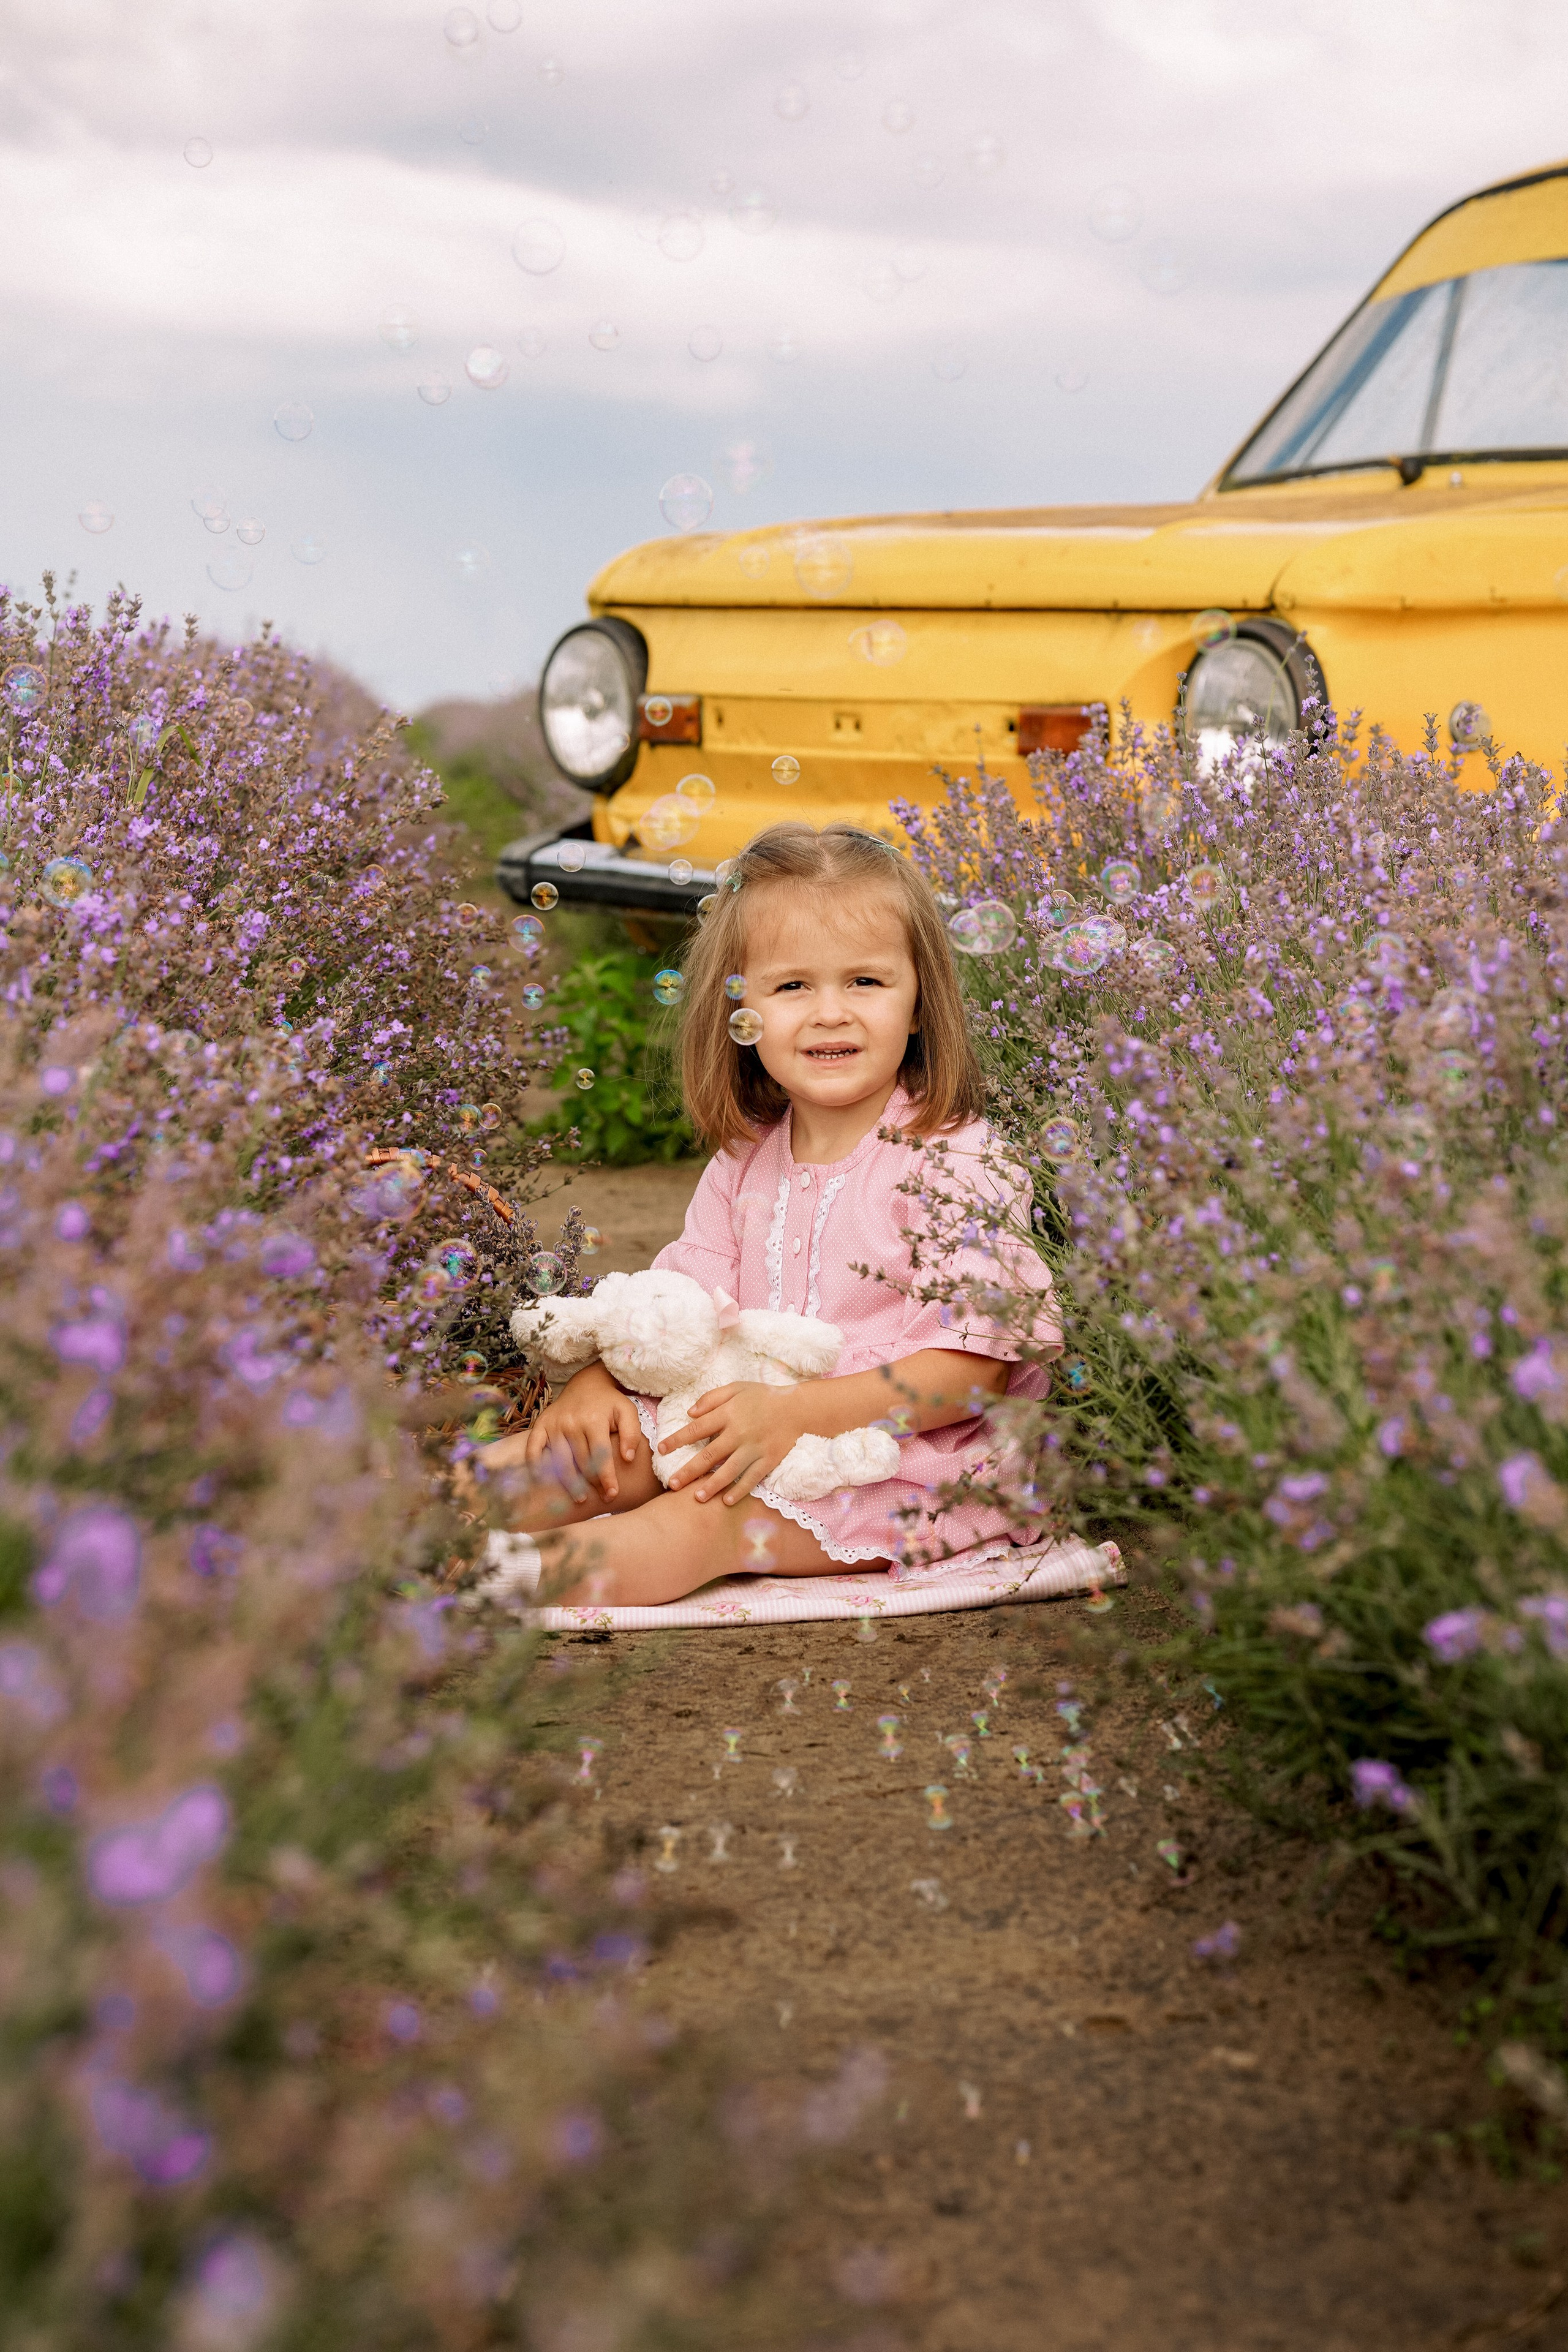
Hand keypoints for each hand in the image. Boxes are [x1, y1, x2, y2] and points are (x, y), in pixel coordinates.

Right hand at [481, 1362, 641, 1501]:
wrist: (587, 1384)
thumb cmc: (610, 1403)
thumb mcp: (627, 1411)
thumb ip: (631, 1433)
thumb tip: (628, 1458)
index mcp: (593, 1420)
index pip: (601, 1456)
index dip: (607, 1478)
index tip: (612, 1494)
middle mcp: (571, 1423)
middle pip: (581, 1462)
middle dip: (591, 1484)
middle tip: (601, 1499)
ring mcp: (554, 1424)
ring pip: (560, 1461)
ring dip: (569, 1483)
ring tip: (579, 1498)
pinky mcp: (541, 1425)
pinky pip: (534, 1448)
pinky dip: (536, 1465)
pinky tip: (543, 1481)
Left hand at [661, 1381, 810, 1504]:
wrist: (799, 1407)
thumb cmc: (764, 1396)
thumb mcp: (737, 1387)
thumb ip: (712, 1398)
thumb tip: (690, 1413)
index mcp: (729, 1413)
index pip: (697, 1429)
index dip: (677, 1440)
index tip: (661, 1450)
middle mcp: (739, 1433)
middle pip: (708, 1455)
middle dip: (688, 1471)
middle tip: (672, 1484)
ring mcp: (754, 1448)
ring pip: (728, 1471)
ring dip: (711, 1486)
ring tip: (696, 1498)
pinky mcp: (769, 1460)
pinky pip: (752, 1479)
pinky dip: (740, 1491)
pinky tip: (727, 1501)